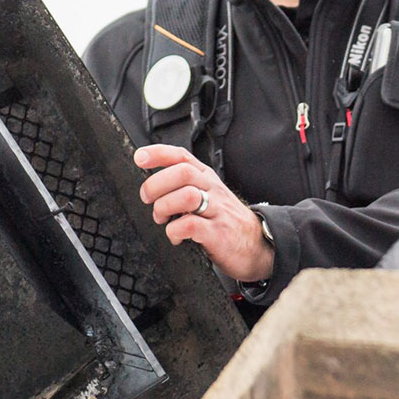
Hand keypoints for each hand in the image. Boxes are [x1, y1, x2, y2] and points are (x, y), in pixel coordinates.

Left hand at [133, 144, 273, 282]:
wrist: (258, 245)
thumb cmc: (226, 221)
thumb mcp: (209, 196)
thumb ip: (185, 186)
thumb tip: (152, 183)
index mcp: (207, 178)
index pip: (182, 156)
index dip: (158, 153)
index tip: (140, 158)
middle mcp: (212, 190)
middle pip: (181, 172)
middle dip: (155, 185)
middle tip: (148, 199)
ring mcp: (217, 210)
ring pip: (186, 196)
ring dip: (164, 208)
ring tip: (162, 219)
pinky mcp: (218, 233)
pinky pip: (191, 225)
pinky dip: (175, 231)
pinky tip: (176, 236)